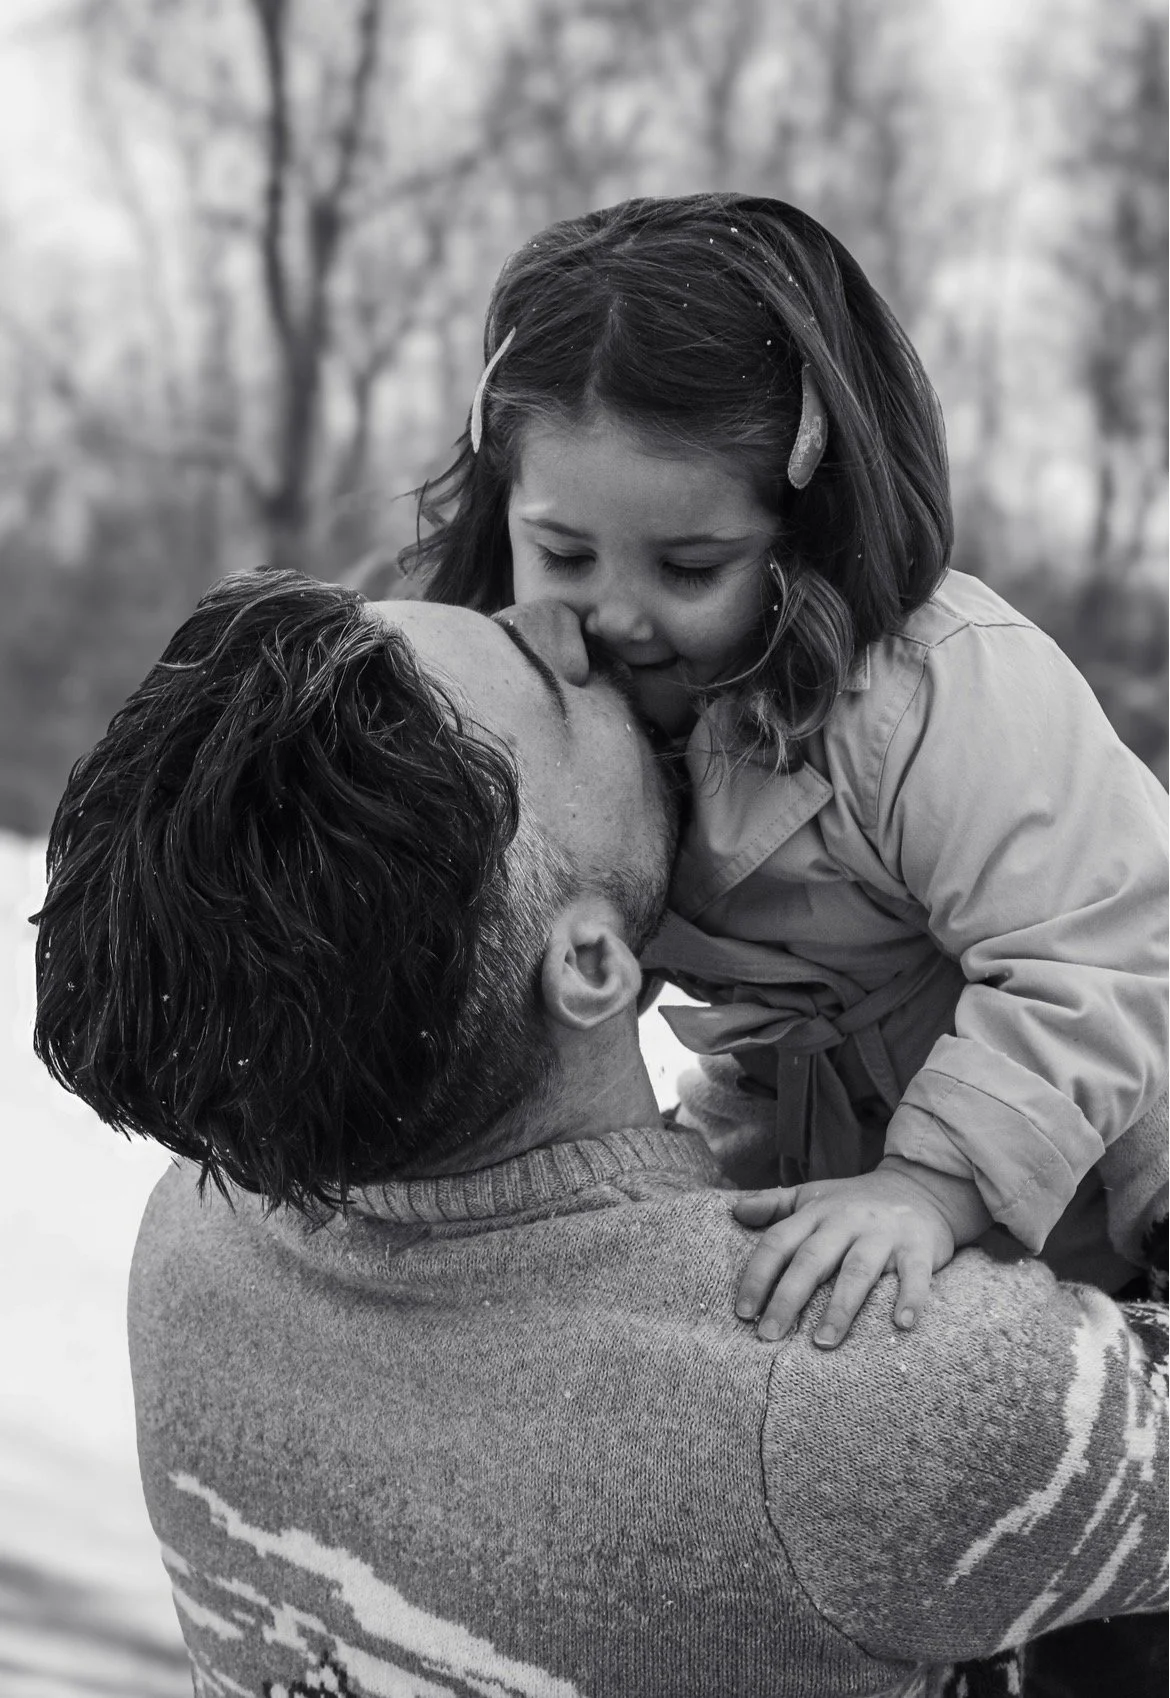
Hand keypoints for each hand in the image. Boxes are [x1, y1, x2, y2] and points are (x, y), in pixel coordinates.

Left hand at [732, 1168, 957, 1347]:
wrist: (920, 1186)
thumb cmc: (856, 1200)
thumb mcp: (814, 1195)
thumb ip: (775, 1204)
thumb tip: (736, 1212)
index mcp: (817, 1212)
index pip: (779, 1243)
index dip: (757, 1276)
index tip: (743, 1312)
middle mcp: (846, 1220)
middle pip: (812, 1260)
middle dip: (788, 1299)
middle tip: (769, 1335)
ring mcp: (883, 1233)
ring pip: (857, 1271)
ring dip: (840, 1308)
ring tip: (823, 1342)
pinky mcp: (918, 1246)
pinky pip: (914, 1274)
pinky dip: (911, 1298)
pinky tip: (902, 1324)